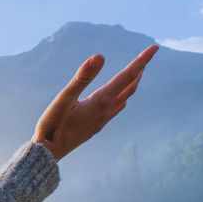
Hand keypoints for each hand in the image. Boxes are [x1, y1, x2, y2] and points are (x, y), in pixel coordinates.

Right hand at [33, 44, 158, 159]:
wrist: (47, 154)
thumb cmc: (52, 126)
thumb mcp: (64, 98)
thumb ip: (81, 77)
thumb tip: (99, 56)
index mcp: (101, 101)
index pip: (127, 76)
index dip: (142, 60)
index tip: (155, 47)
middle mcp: (106, 110)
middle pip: (130, 87)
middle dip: (140, 71)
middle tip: (147, 57)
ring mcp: (102, 120)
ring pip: (124, 99)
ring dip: (132, 85)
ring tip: (135, 74)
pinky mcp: (95, 127)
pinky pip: (115, 109)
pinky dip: (122, 97)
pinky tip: (115, 99)